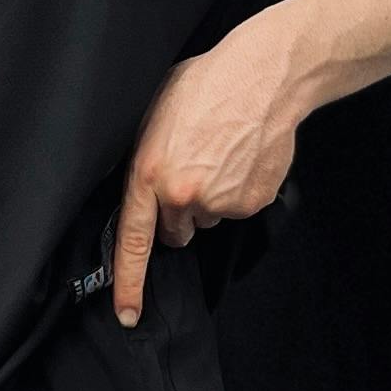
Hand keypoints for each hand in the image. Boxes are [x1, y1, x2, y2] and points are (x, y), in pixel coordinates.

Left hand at [111, 32, 299, 324]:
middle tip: (192, 169)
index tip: (127, 314)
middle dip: (178, 212)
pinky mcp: (251, 202)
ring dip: (211, 197)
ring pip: (209, 218)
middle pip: (174, 230)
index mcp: (149, 174)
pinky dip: (240, 190)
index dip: (128, 283)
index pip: (133, 242)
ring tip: (220, 153)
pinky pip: (238, 209)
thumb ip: (145, 160)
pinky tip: (243, 158)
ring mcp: (220, 202)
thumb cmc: (205, 85)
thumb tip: (140, 188)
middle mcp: (182, 196)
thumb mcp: (154, 115)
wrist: (263, 76)